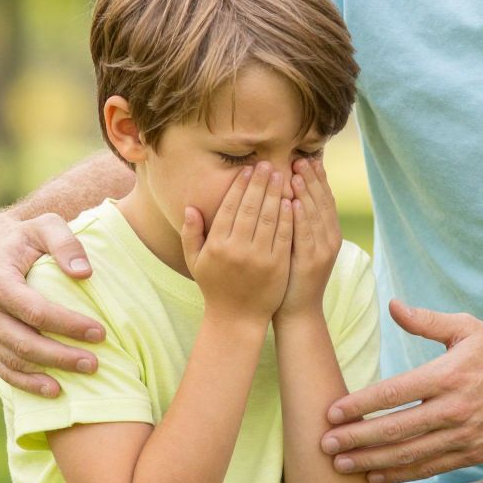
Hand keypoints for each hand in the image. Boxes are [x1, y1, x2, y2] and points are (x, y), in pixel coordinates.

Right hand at [0, 211, 106, 396]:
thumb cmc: (26, 237)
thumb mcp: (47, 226)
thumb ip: (66, 243)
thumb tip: (84, 273)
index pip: (36, 311)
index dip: (68, 325)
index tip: (100, 333)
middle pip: (25, 342)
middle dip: (62, 356)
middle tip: (96, 363)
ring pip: (15, 359)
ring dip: (50, 372)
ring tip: (85, 375)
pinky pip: (3, 370)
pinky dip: (28, 383)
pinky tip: (55, 391)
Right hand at [182, 164, 290, 325]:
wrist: (237, 318)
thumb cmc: (215, 286)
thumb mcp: (196, 261)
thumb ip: (192, 233)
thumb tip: (190, 206)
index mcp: (217, 245)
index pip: (230, 208)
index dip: (239, 186)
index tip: (247, 170)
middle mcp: (238, 249)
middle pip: (251, 208)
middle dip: (260, 183)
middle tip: (267, 164)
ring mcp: (260, 258)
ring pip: (269, 218)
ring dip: (276, 194)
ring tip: (281, 175)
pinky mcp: (278, 265)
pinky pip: (284, 235)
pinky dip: (288, 216)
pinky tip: (292, 200)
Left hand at [277, 157, 340, 319]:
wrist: (297, 311)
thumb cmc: (292, 277)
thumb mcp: (299, 246)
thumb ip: (299, 223)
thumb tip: (290, 195)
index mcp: (328, 233)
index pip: (325, 198)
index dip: (318, 178)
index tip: (307, 158)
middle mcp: (330, 238)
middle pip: (323, 201)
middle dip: (312, 178)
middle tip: (301, 158)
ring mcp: (322, 250)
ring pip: (316, 215)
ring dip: (307, 192)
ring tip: (297, 172)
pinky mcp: (311, 262)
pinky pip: (307, 235)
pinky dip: (302, 217)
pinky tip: (295, 202)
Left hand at [321, 302, 482, 482]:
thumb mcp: (467, 328)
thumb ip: (426, 322)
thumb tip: (393, 305)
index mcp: (449, 375)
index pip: (393, 393)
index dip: (359, 405)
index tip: (331, 413)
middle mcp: (455, 408)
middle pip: (395, 430)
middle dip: (356, 439)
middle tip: (324, 445)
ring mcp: (465, 435)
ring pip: (409, 454)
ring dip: (372, 462)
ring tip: (342, 465)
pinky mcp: (474, 454)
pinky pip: (431, 467)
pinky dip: (401, 473)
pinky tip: (377, 474)